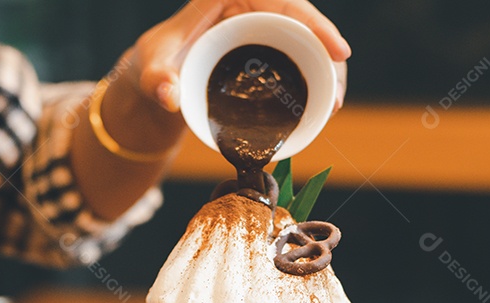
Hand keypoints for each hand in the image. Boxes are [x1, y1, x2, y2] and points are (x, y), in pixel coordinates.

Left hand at [130, 0, 350, 112]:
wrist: (157, 75)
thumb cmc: (155, 62)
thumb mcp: (152, 68)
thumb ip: (156, 80)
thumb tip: (168, 96)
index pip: (281, 1)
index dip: (314, 23)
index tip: (336, 51)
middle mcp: (250, 4)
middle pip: (302, 21)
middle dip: (328, 53)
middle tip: (336, 96)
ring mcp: (261, 26)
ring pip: (305, 40)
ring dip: (326, 70)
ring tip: (333, 105)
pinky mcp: (266, 47)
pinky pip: (298, 56)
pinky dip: (313, 77)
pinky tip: (324, 104)